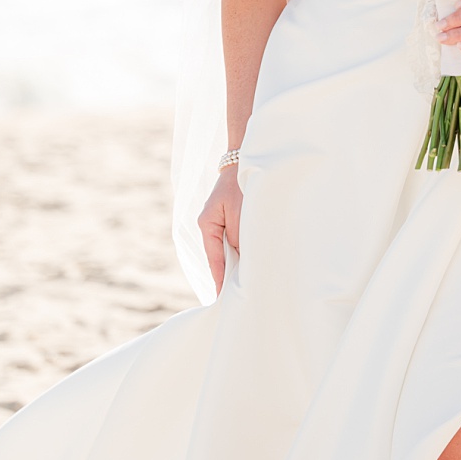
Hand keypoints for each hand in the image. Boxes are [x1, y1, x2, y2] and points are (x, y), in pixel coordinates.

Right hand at [198, 165, 243, 294]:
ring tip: (249, 285)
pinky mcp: (230, 221)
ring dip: (239, 263)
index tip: (223, 299)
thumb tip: (242, 259)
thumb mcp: (241, 212)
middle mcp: (210, 227)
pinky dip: (243, 252)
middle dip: (231, 275)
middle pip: (220, 258)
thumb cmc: (243, 184)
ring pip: (229, 251)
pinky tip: (252, 262)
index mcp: (207, 225)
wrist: (246, 160)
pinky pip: (234, 243)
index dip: (220, 281)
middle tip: (241, 297)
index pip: (214, 260)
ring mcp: (219, 224)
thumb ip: (239, 237)